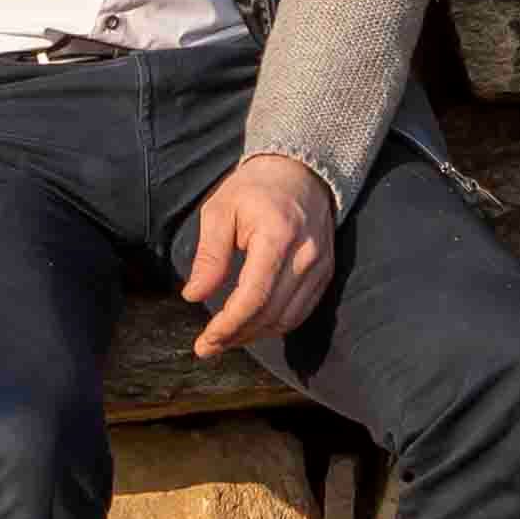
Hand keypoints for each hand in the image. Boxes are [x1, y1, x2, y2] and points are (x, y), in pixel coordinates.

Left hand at [181, 153, 340, 352]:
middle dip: (237, 336)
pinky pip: (301, 312)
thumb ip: (209, 255)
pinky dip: (275, 325)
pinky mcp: (325, 273)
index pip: (254, 297)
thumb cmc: (255, 189)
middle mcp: (305, 256)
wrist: (301, 171)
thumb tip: (194, 295)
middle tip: (208, 347)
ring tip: (225, 339)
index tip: (206, 340)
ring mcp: (320, 267)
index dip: (229, 325)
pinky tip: (251, 326)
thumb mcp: (220, 211)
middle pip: (270, 314)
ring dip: (255, 335)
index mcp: (277, 236)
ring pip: (287, 319)